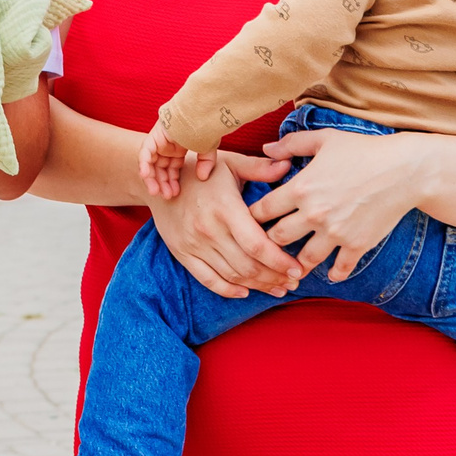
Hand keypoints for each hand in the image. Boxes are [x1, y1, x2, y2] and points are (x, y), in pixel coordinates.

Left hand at [137, 121, 209, 199]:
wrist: (200, 112)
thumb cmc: (205, 128)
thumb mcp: (208, 149)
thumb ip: (205, 163)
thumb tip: (202, 177)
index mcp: (178, 149)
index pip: (171, 169)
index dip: (172, 182)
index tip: (175, 193)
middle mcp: (167, 146)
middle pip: (160, 169)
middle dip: (162, 184)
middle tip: (166, 196)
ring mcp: (159, 142)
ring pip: (151, 164)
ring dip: (152, 179)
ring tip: (157, 192)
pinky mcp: (153, 138)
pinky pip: (145, 154)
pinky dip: (144, 165)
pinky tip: (146, 177)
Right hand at [149, 153, 307, 299]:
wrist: (157, 178)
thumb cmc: (199, 169)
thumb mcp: (230, 163)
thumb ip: (260, 168)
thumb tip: (289, 165)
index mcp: (225, 208)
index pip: (257, 245)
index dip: (280, 261)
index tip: (298, 269)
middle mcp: (209, 230)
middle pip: (248, 265)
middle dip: (275, 278)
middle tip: (293, 283)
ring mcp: (194, 244)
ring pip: (232, 276)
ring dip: (258, 286)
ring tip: (278, 289)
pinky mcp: (182, 253)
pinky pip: (208, 280)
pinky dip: (229, 290)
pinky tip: (246, 292)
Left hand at [247, 125, 430, 283]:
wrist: (403, 171)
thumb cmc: (363, 150)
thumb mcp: (324, 139)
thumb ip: (291, 144)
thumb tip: (265, 148)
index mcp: (301, 188)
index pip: (263, 210)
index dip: (254, 216)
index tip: (251, 220)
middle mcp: (314, 214)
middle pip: (278, 238)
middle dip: (270, 241)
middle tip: (267, 245)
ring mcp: (336, 233)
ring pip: (305, 258)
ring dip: (297, 262)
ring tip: (292, 264)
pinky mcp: (357, 245)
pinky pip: (339, 269)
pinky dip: (334, 273)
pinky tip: (330, 273)